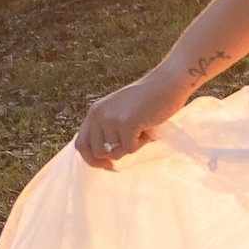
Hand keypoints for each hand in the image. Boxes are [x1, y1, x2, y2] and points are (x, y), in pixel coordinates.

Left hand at [75, 61, 194, 172]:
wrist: (167, 84)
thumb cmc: (148, 100)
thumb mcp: (119, 111)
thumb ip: (107, 129)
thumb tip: (104, 159)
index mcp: (94, 112)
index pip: (81, 144)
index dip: (91, 159)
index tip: (107, 164)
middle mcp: (98, 115)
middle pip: (98, 152)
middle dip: (116, 154)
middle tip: (132, 142)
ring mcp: (111, 119)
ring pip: (116, 153)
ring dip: (132, 145)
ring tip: (142, 127)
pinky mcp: (126, 124)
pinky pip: (130, 149)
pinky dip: (142, 143)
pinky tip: (148, 126)